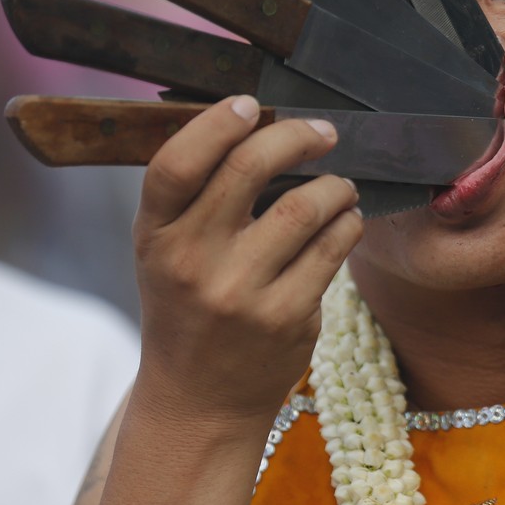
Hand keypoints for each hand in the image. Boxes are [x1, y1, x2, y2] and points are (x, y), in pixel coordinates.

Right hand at [130, 95, 361, 423]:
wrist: (199, 400)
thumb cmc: (188, 306)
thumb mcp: (168, 252)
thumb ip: (198, 197)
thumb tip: (261, 124)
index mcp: (155, 236)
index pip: (176, 165)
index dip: (216, 124)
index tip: (251, 104)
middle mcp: (191, 262)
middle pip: (249, 170)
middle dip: (296, 137)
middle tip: (324, 132)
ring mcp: (240, 293)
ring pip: (305, 206)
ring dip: (335, 185)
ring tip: (339, 186)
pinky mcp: (286, 317)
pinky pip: (333, 248)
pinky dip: (348, 223)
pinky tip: (346, 221)